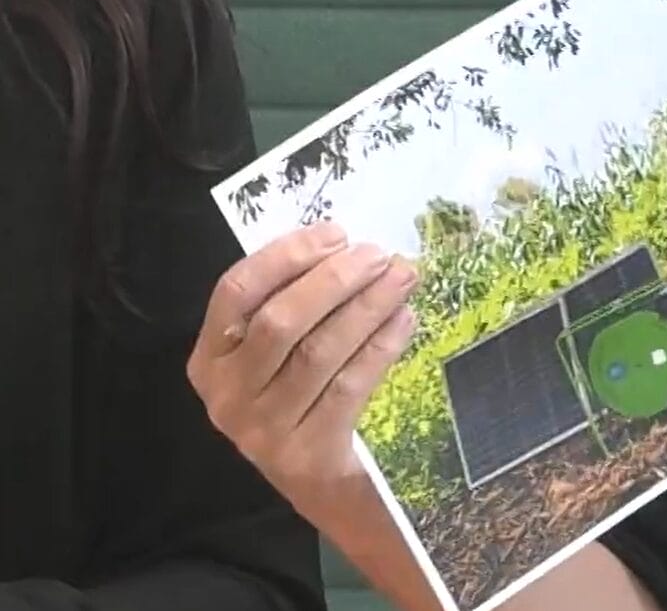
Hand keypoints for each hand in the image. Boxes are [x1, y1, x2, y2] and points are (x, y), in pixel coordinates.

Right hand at [188, 222, 419, 513]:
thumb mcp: (276, 357)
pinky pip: (350, 385)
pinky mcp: (307, 451)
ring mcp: (263, 428)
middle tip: (379, 255)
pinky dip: (381, 345)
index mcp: (209, 359)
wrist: (317, 484)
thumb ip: (293, 305)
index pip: (236, 292)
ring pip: (320, 352)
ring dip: (367, 306)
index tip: (336, 234)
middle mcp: (226, 395)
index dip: (287, 256)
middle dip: (335, 280)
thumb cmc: (299, 399)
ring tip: (402, 277)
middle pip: (280, 321)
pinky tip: (404, 319)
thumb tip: (347, 248)